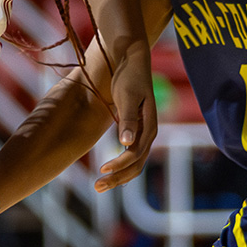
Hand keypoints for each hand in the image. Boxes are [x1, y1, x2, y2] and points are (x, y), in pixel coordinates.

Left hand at [95, 47, 157, 192]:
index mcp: (149, 126)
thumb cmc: (129, 76)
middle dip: (118, 178)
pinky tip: (107, 170)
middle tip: (97, 187)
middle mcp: (148, 132)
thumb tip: (126, 143)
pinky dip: (120, 166)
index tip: (101, 169)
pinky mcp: (135, 128)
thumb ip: (128, 119)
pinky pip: (130, 154)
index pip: (135, 154)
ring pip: (134, 163)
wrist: (132, 59)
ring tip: (99, 185)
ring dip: (119, 176)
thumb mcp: (127, 96)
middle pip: (136, 164)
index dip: (119, 164)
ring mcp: (143, 132)